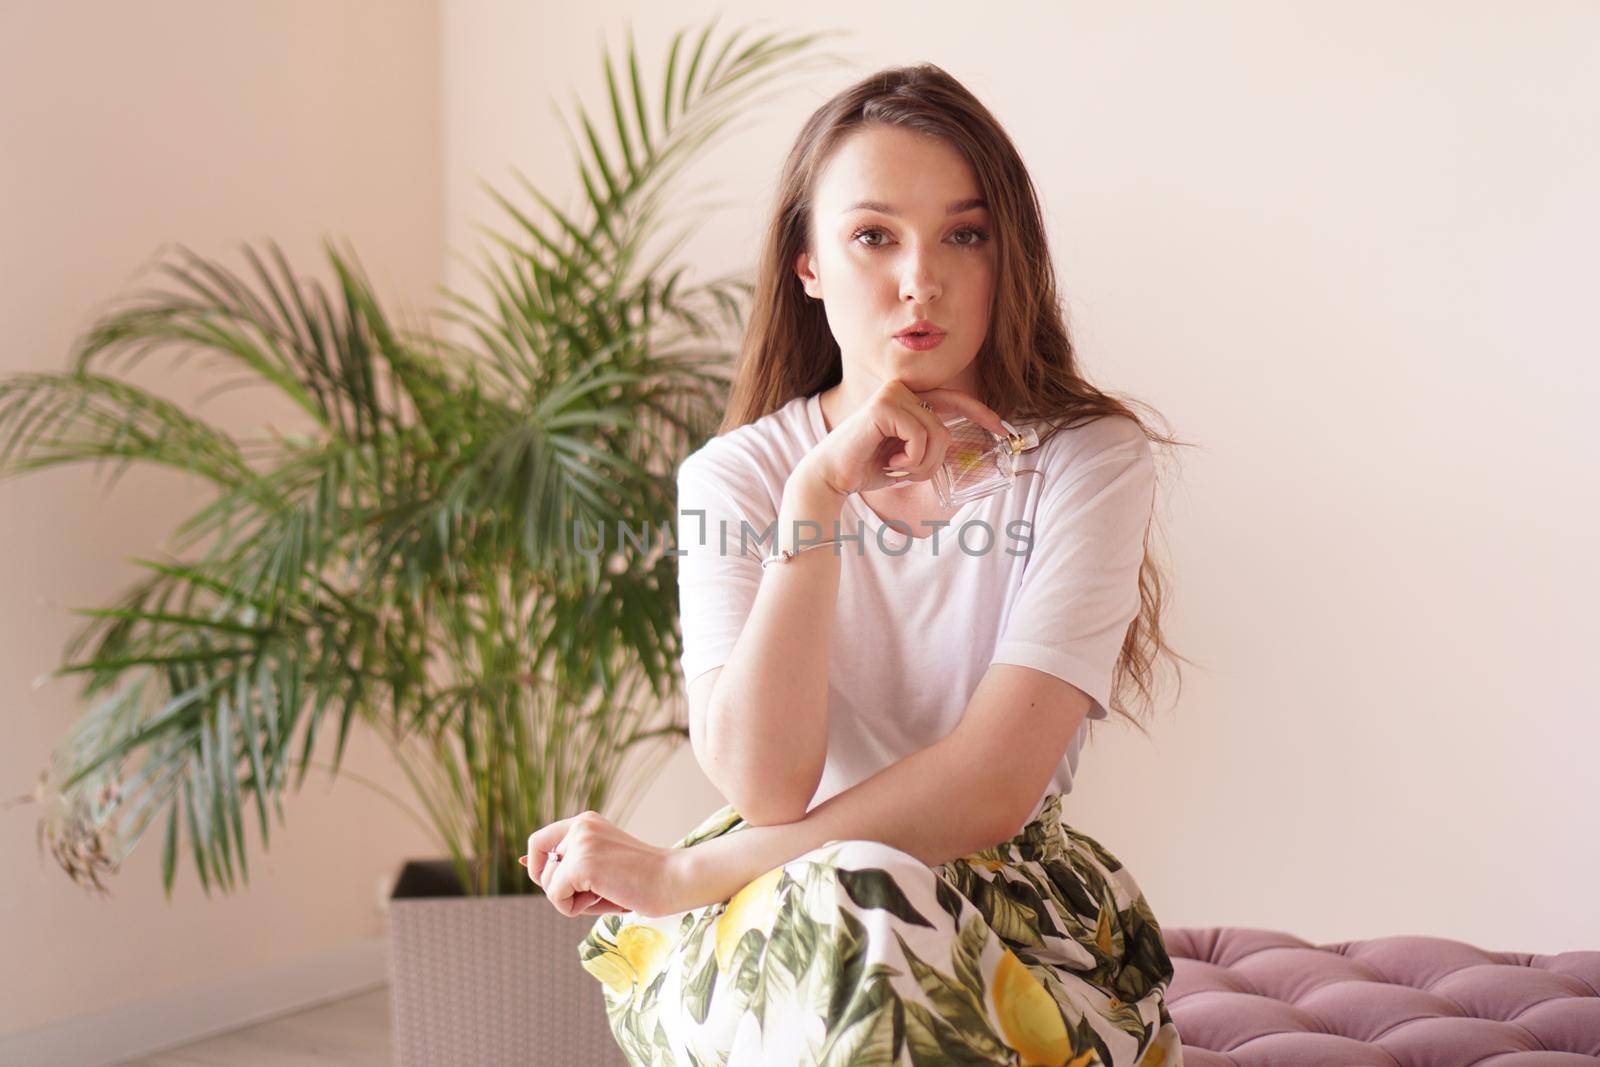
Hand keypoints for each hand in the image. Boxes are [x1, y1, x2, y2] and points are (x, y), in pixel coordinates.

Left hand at [522, 810, 695, 919]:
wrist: (673, 880)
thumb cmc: (640, 880)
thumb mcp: (600, 864)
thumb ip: (569, 863)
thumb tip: (524, 863)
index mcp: (585, 822)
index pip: (538, 842)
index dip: (540, 869)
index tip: (561, 885)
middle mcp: (580, 826)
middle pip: (540, 869)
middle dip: (560, 890)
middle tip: (594, 892)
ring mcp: (581, 843)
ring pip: (548, 885)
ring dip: (572, 900)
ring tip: (606, 893)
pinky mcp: (582, 864)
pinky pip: (556, 897)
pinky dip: (574, 908)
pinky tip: (603, 899)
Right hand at [802, 380, 1007, 498]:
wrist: (832, 476)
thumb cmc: (868, 468)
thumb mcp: (909, 456)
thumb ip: (931, 446)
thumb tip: (967, 450)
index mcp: (909, 398)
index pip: (954, 399)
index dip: (980, 412)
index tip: (1003, 429)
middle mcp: (902, 389)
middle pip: (945, 428)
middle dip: (933, 461)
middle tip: (907, 472)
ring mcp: (892, 393)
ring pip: (936, 435)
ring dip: (920, 464)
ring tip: (895, 468)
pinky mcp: (884, 406)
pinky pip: (920, 437)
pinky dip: (910, 460)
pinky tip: (890, 463)